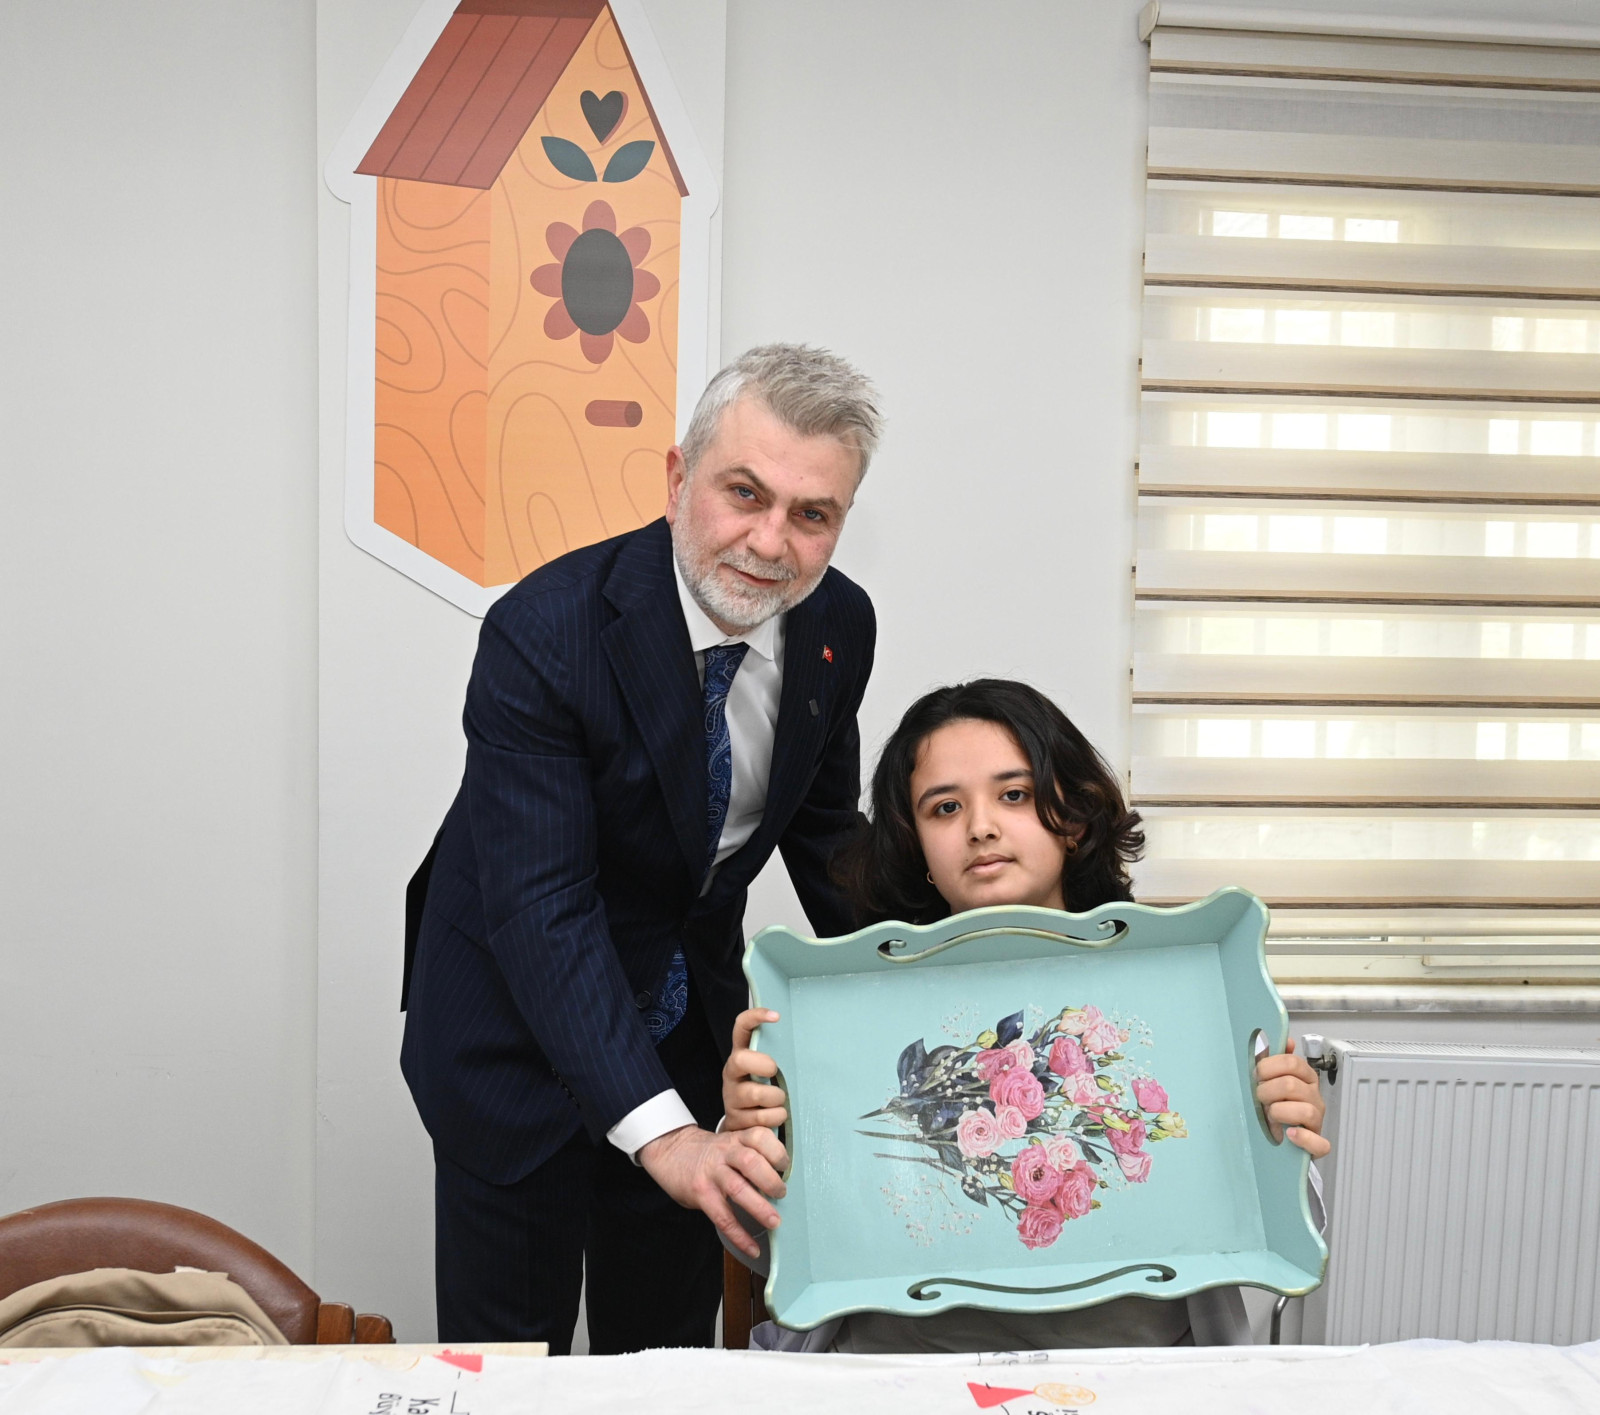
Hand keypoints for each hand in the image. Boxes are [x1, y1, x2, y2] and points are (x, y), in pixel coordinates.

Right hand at [637, 1123, 788, 1259]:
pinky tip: (751, 1248)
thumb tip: (779, 1180)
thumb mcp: (728, 1142)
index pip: (759, 1137)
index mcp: (735, 1139)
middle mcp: (725, 1154)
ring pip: (738, 1188)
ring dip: (760, 1207)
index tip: (786, 1165)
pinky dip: (740, 1236)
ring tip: (774, 1222)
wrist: (669, 1150)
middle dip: (771, 1180)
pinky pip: (723, 1217)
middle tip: (782, 1193)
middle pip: (751, 1161)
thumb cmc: (705, 1152)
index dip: (777, 1151)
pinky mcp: (701, 1194)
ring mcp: (712, 1174)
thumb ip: (748, 1154)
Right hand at [722, 1008, 788, 1133]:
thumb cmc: (762, 1089)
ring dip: (775, 1098)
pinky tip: (774, 1115)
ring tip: (779, 1100)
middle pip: (740, 1059)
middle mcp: (732, 1072)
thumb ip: (776, 1056)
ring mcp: (731, 1095)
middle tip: (774, 1071)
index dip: (755, 1017)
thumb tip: (810, 1041)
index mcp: (741, 1054)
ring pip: (755, 1094)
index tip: (777, 1016)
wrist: (743, 1126)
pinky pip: (761, 1118)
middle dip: (763, 1065)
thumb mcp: (766, 1070)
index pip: (742, 1028)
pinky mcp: (735, 1117)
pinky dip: (775, 1117)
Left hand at [1255, 1036, 1329, 1158]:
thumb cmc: (1275, 1106)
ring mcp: (1317, 1121)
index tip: (1257, 1074)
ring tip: (1270, 1114)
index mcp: (1305, 1079)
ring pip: (1306, 1111)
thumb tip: (1285, 1040)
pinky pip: (1319, 1143)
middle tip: (1259, 1096)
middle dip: (1268, 1090)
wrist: (1278, 1139)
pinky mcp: (1316, 1144)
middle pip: (1292, 1085)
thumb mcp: (1272, 1080)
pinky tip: (1290, 1134)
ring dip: (1280, 1112)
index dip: (1270, 1066)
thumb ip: (1277, 1059)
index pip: (1292, 1063)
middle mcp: (1313, 1098)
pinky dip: (1303, 1138)